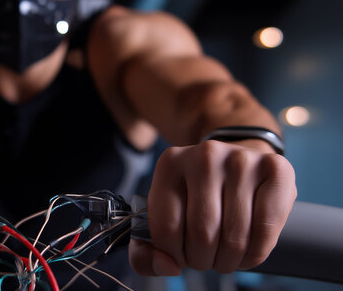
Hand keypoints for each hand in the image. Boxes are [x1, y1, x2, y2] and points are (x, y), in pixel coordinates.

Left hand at [129, 139, 296, 274]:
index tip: (179, 255)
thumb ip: (147, 250)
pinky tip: (247, 252)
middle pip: (202, 233)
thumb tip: (168, 266)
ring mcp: (241, 160)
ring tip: (224, 258)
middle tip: (205, 259)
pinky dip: (255, 252)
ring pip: (234, 236)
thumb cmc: (197, 196)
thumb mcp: (165, 213)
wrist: (237, 161)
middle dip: (202, 260)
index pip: (166, 227)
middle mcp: (205, 156)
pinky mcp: (276, 168)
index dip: (173, 254)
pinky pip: (265, 228)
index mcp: (170, 163)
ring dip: (228, 261)